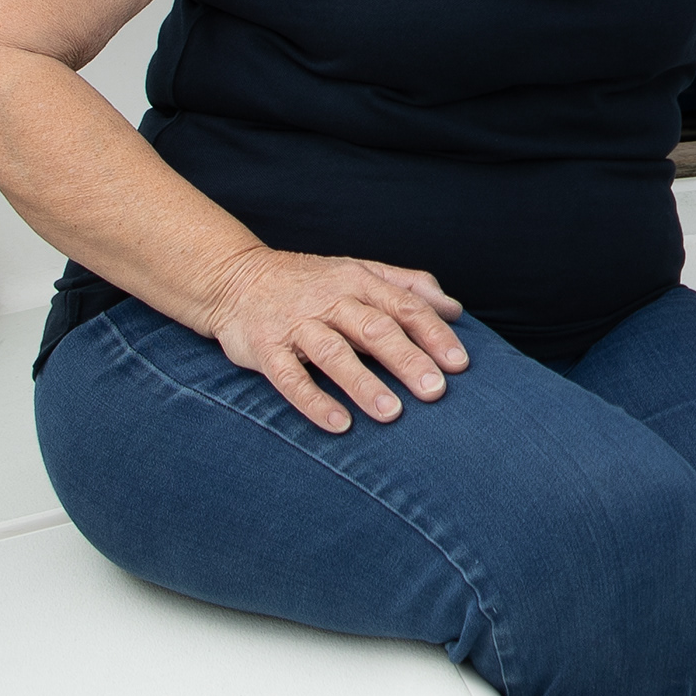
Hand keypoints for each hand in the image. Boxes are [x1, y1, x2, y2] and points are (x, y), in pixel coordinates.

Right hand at [200, 248, 470, 433]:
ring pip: (334, 353)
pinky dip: (314, 401)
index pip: (404, 306)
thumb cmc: (312, 281)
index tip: (459, 364)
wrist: (236, 277)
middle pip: (374, 329)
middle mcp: (330, 299)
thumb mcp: (361, 271)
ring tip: (392, 413)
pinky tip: (339, 425)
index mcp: (359, 281)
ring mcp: (296, 324)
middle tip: (435, 391)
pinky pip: (290, 377)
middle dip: (407, 360)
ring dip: (363, 383)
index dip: (433, 334)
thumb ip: (409, 287)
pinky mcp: (265, 348)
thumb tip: (455, 310)